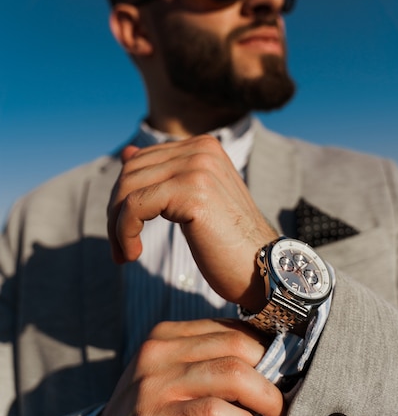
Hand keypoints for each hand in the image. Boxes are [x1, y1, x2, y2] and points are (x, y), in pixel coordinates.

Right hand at [84, 319, 290, 415]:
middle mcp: (159, 350)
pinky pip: (214, 414)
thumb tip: (271, 360)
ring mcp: (154, 384)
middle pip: (236, 346)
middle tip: (288, 401)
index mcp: (167, 334)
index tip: (289, 372)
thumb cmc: (153, 413)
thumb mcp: (177, 377)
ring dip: (267, 399)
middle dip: (274, 374)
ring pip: (231, 375)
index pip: (231, 328)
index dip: (268, 349)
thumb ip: (211, 362)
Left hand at [107, 135, 276, 311]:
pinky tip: (133, 254)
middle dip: (116, 212)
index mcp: (203, 146)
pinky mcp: (193, 192)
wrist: (263, 269)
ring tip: (126, 254)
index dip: (124, 197)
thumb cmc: (228, 241)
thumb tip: (126, 152)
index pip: (141, 161)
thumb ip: (162, 174)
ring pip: (128, 189)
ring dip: (117, 227)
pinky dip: (124, 232)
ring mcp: (198, 168)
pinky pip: (135, 206)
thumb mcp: (192, 200)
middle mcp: (201, 149)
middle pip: (130, 172)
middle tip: (120, 248)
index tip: (124, 231)